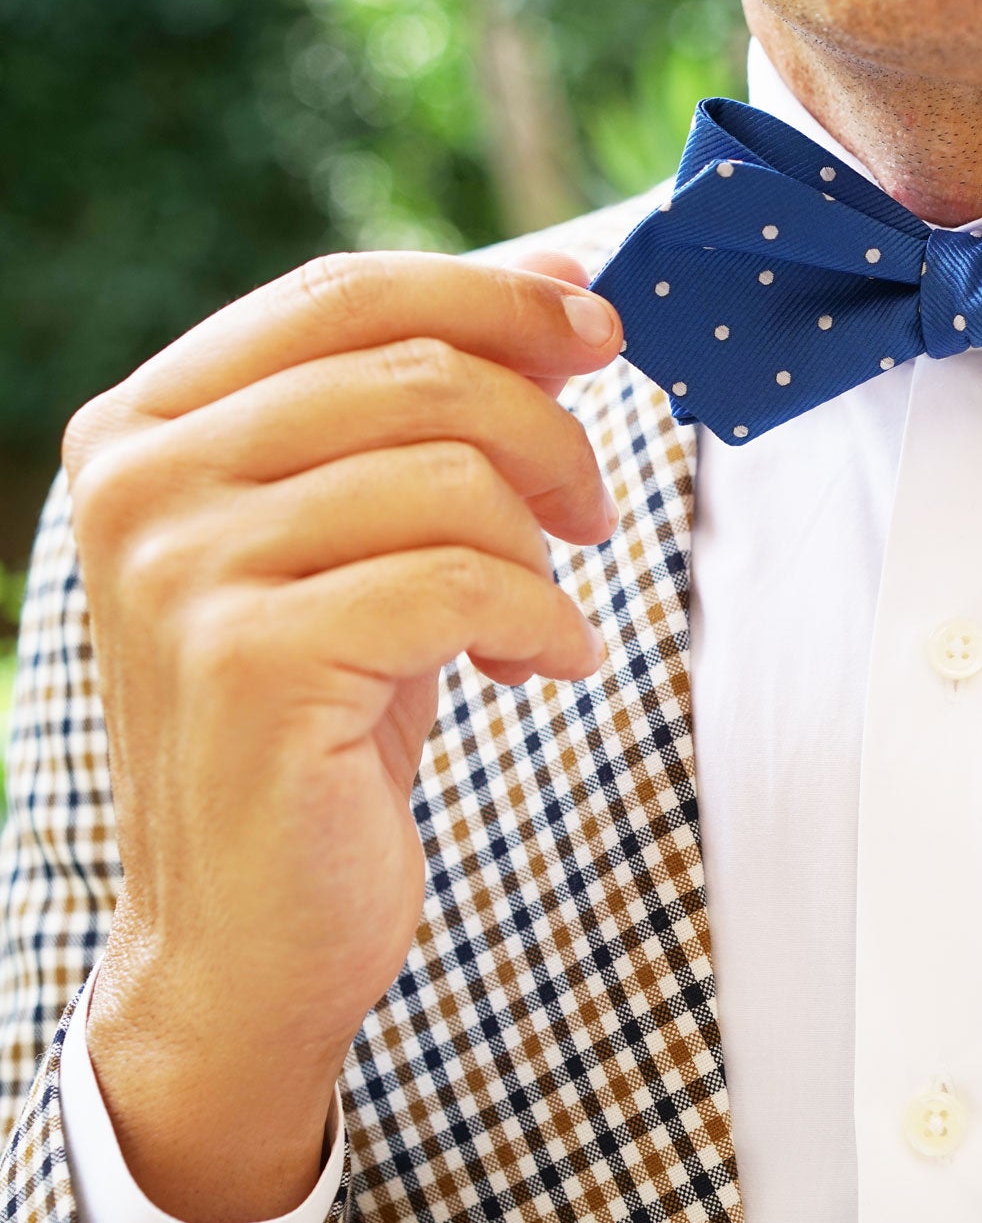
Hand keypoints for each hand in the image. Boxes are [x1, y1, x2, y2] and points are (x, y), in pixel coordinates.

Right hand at [59, 249, 622, 1222]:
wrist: (248, 933)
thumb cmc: (322, 727)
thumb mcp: (362, 545)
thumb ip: (420, 420)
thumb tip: (556, 290)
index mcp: (150, 425)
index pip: (343, 292)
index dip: (494, 295)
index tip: (598, 329)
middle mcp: (141, 480)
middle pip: (416, 370)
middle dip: (549, 433)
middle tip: (594, 515)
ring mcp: (182, 571)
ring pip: (450, 476)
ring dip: (541, 551)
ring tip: (541, 619)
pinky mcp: (249, 663)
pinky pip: (464, 584)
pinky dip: (544, 623)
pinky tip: (545, 669)